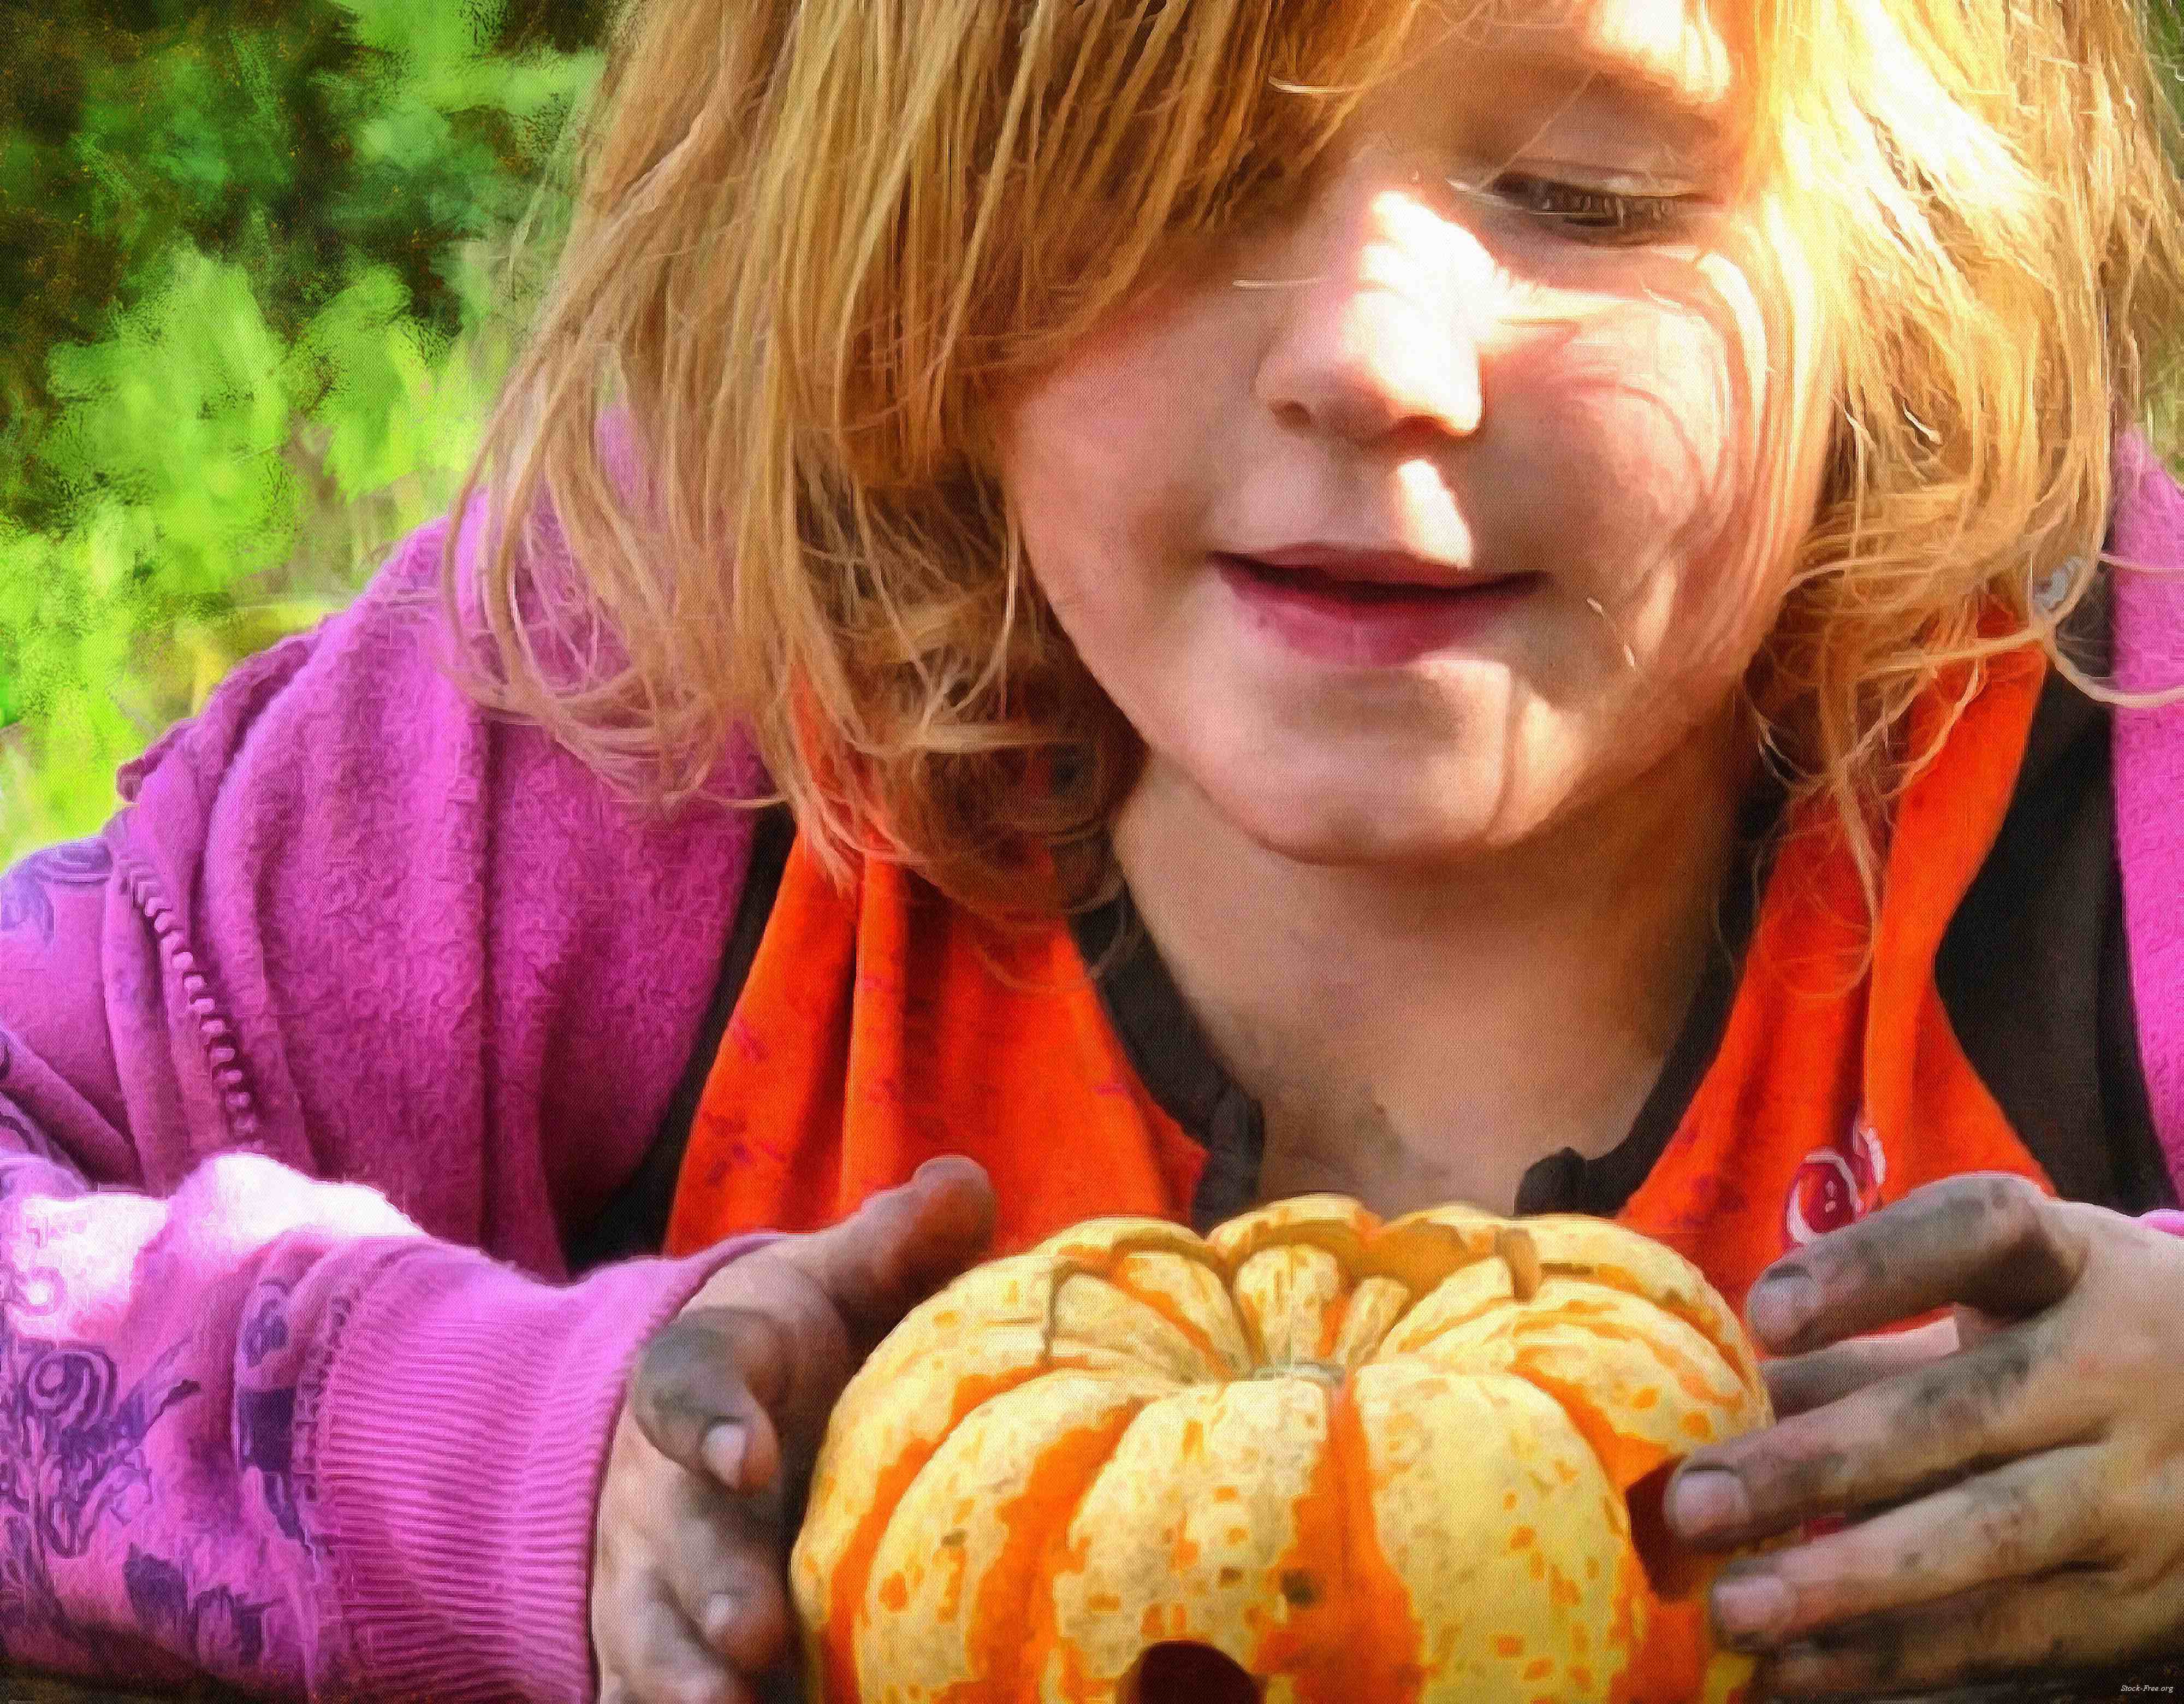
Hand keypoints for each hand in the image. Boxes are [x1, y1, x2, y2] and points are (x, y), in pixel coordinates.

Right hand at [590, 1156, 994, 1703]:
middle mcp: (661, 1487)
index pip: (688, 1384)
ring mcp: (647, 1577)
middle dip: (711, 1588)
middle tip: (755, 1632)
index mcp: (705, 1374)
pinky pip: (643, 1695)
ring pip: (650, 1637)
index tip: (746, 1453)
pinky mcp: (648, 1649)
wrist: (692, 1417)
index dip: (711, 1419)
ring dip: (685, 1679)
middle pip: (677, 1539)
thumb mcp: (831, 1278)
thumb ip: (893, 1242)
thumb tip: (962, 1183)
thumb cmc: (791, 1344)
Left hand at [1662, 1172, 2183, 1696]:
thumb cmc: (2088, 1342)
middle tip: (1692, 1504)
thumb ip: (1871, 1340)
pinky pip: (2012, 1636)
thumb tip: (1719, 1384)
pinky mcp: (2146, 1604)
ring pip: (1988, 1538)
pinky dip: (1896, 1661)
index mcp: (2076, 1265)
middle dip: (1817, 1464)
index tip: (1765, 1314)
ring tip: (1734, 1610)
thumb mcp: (2009, 1304)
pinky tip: (1795, 1673)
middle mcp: (2118, 1369)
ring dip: (1848, 1582)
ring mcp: (2141, 1493)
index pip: (1980, 1231)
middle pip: (1961, 1413)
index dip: (1871, 1266)